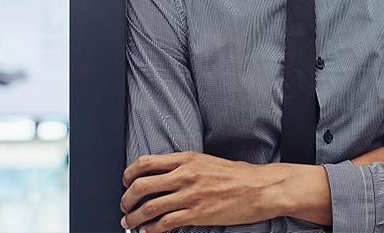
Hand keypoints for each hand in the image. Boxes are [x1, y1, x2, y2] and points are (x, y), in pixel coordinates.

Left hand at [120, 152, 330, 231]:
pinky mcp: (196, 214)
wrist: (258, 188)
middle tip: (124, 205)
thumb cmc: (236, 175)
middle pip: (141, 185)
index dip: (129, 173)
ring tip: (130, 222)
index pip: (146, 162)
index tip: (125, 181)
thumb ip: (185, 165)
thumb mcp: (207, 161)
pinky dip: (151, 230)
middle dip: (126, 198)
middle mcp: (185, 174)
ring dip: (134, 217)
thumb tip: (163, 174)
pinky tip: (148, 232)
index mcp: (187, 158)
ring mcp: (190, 195)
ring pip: (149, 207)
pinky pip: (164, 223)